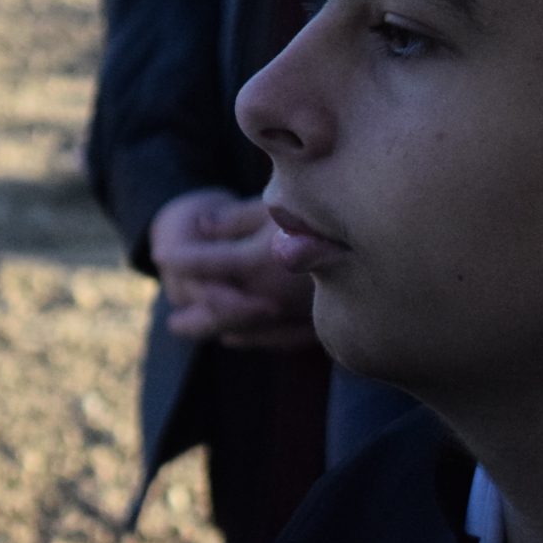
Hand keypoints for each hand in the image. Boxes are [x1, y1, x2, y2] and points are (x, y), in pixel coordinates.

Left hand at [148, 188, 316, 348]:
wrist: (383, 243)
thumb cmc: (325, 209)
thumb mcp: (278, 202)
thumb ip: (237, 217)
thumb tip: (202, 224)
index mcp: (257, 262)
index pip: (204, 264)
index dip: (179, 258)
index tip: (159, 253)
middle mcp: (270, 297)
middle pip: (216, 312)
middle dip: (191, 314)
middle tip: (170, 321)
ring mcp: (293, 317)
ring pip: (241, 332)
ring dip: (213, 331)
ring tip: (192, 331)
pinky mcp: (314, 327)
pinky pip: (271, 341)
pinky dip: (247, 339)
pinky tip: (235, 337)